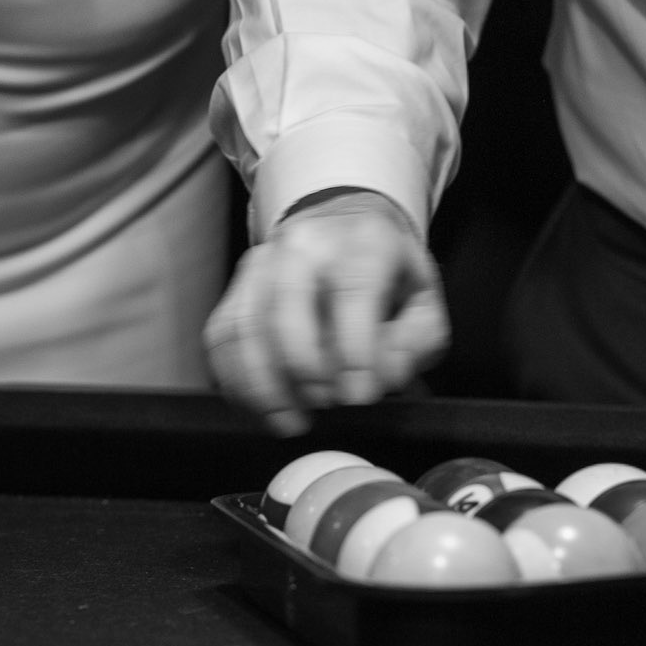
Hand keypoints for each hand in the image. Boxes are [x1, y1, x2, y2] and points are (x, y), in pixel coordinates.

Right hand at [203, 190, 449, 434]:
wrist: (346, 224)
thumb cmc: (388, 273)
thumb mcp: (424, 301)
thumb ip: (414, 343)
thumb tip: (382, 376)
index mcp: (364, 239)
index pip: (354, 289)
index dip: (354, 350)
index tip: (358, 397)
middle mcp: (306, 241)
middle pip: (286, 310)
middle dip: (304, 372)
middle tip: (325, 407)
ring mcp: (263, 260)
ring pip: (244, 328)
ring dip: (263, 387)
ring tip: (292, 421)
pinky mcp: (236, 284)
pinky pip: (221, 337)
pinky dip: (235, 381)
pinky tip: (262, 406)